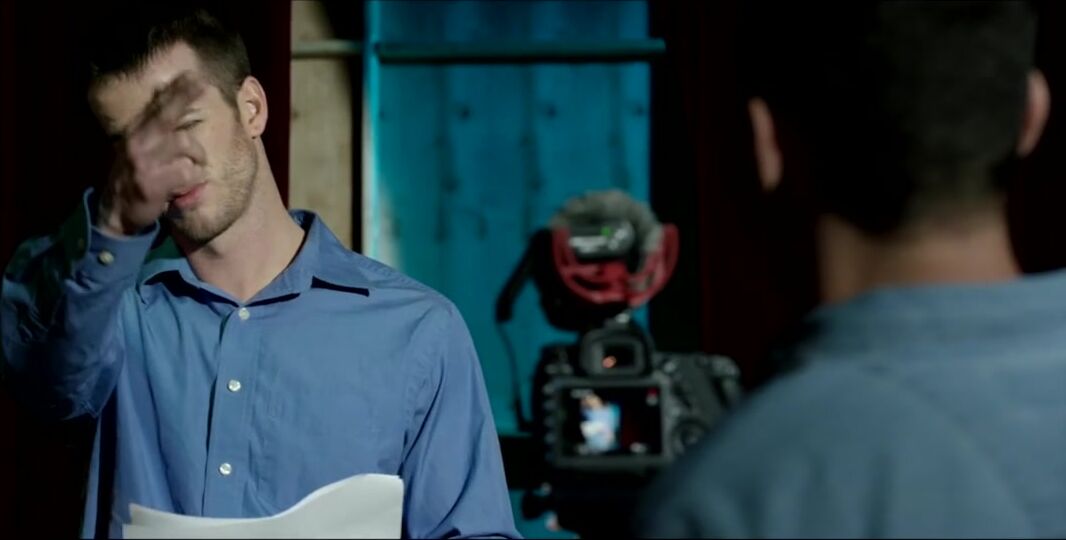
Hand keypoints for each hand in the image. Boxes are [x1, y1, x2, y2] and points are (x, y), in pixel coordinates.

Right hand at [96, 73, 207, 236]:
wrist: (116, 212)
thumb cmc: (136, 178)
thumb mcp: (141, 151)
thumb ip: (158, 135)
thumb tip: (182, 115)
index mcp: (137, 132)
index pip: (158, 107)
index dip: (176, 91)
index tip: (193, 77)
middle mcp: (138, 141)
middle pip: (169, 117)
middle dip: (185, 102)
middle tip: (202, 92)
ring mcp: (144, 160)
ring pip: (186, 145)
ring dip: (197, 161)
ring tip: (188, 175)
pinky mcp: (152, 181)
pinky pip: (187, 173)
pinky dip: (192, 182)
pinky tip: (181, 190)